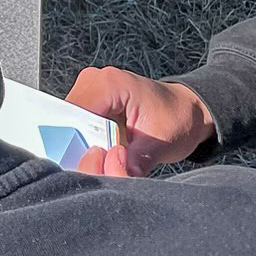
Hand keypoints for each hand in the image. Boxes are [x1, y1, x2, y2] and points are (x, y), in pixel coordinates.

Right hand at [67, 66, 216, 176]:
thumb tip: (113, 174)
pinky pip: (77, 125)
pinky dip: (89, 142)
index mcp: (109, 84)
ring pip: (70, 126)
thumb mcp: (161, 145)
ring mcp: (89, 89)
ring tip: (113, 152)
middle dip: (84, 149)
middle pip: (68, 122)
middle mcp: (94, 81)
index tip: (100, 161)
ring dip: (86, 147)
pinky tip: (108, 148)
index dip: (82, 144)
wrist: (187, 109)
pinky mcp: (90, 100)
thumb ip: (135, 162)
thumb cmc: (177, 118)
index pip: (74, 117)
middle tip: (111, 161)